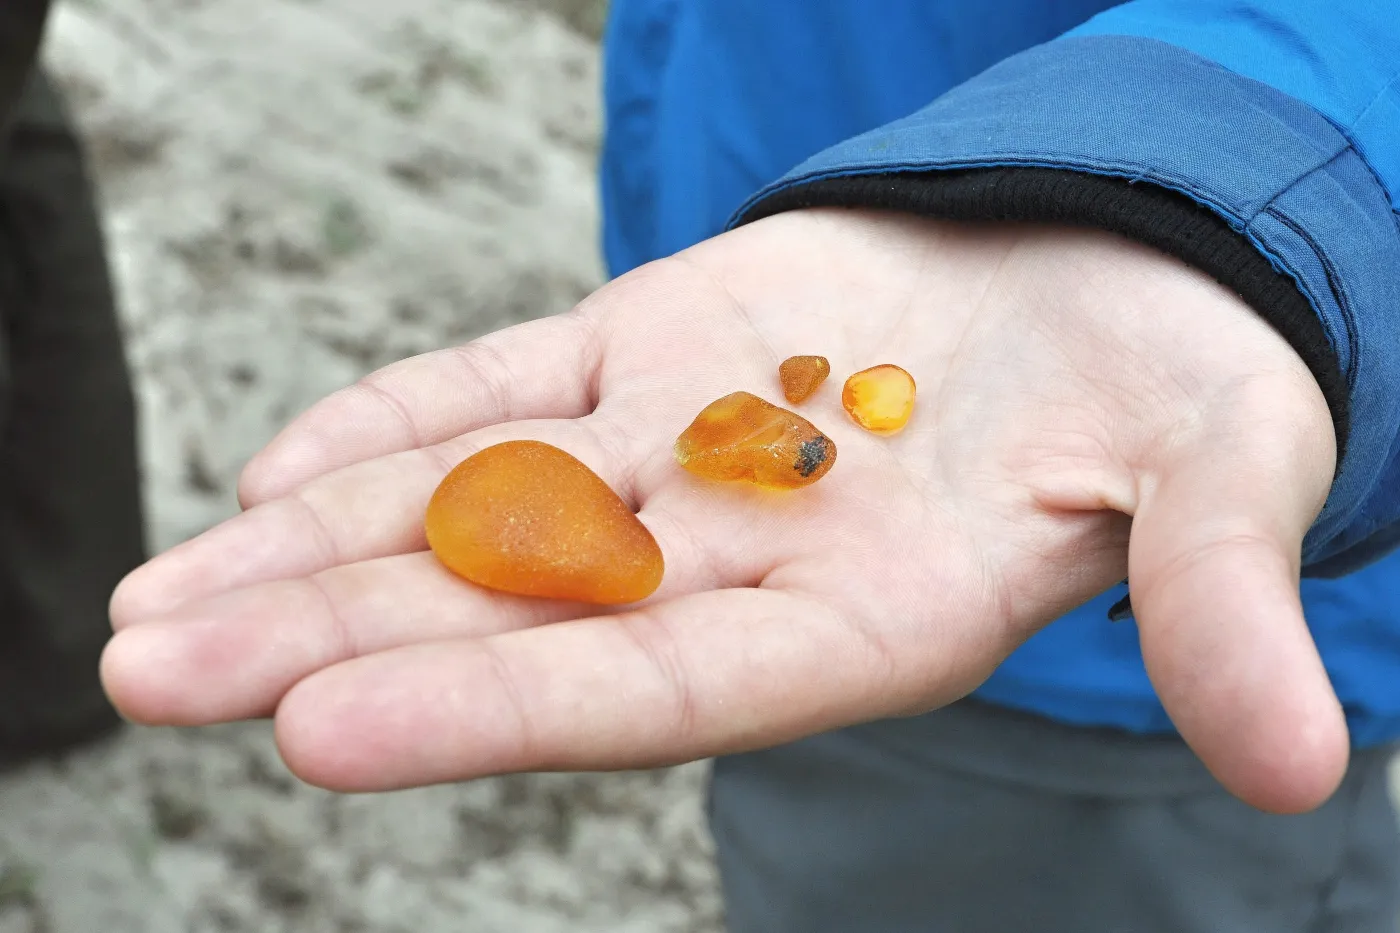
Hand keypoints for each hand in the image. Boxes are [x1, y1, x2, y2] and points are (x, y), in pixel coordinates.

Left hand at [102, 209, 1340, 812]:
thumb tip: (1312, 758)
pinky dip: (400, 423)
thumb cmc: (1188, 390)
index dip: (501, 707)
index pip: (663, 689)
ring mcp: (683, 450)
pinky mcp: (661, 351)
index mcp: (866, 614)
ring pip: (477, 508)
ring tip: (153, 610)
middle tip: (143, 673)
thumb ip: (1224, 602)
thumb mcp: (1229, 475)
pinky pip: (509, 390)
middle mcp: (743, 555)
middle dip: (332, 642)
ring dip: (316, 553)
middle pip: (518, 611)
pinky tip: (280, 470)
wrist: (1119, 282)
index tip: (319, 730)